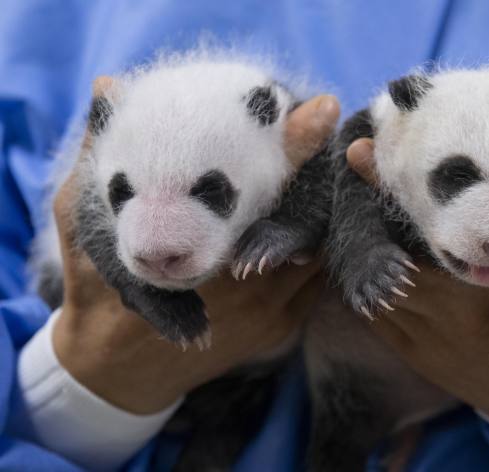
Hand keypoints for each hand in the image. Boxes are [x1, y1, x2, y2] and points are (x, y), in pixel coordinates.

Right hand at [52, 78, 339, 413]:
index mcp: (206, 259)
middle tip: (316, 135)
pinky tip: (303, 222)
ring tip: (313, 173)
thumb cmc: (96, 292)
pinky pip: (315, 283)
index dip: (295, 149)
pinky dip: (314, 249)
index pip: (268, 194)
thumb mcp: (84, 224)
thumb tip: (109, 89)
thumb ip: (99, 158)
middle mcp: (249, 289)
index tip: (320, 110)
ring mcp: (272, 313)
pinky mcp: (282, 329)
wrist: (118, 370)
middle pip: (307, 221)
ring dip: (317, 213)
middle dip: (314, 177)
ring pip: (317, 251)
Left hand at [346, 138, 488, 417]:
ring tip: (356, 197)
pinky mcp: (406, 347)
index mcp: (484, 285)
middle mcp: (442, 311)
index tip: (361, 152)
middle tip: (356, 165)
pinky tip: (371, 243)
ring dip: (360, 236)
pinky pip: (370, 305)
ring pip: (369, 276)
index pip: (422, 226)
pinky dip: (366, 270)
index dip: (385, 188)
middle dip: (362, 206)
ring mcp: (418, 334)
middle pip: (381, 250)